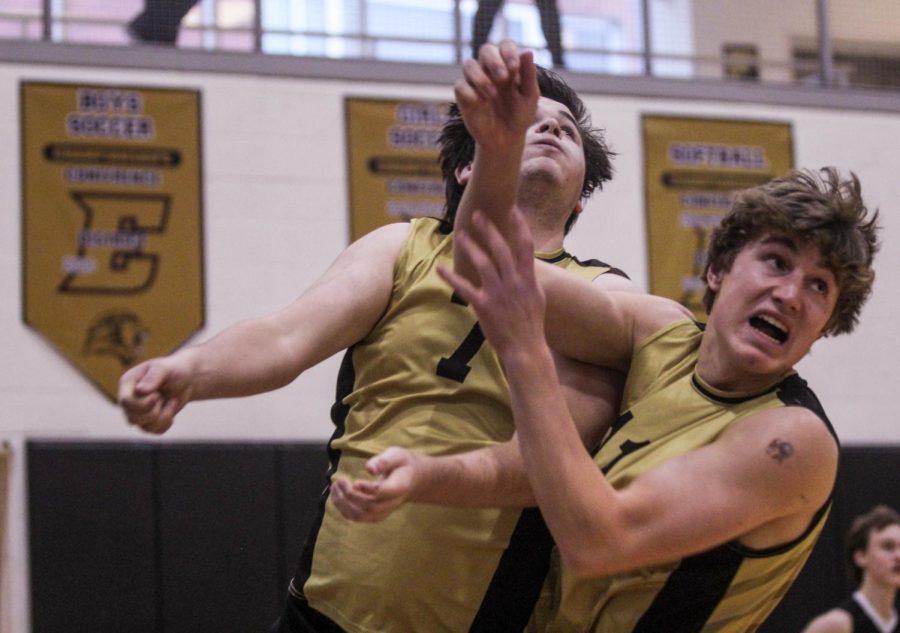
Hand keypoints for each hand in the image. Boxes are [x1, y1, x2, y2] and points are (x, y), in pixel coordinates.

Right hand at [117, 354, 193, 433]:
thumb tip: (139, 391)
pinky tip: (171, 409)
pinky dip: (166, 423)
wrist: (187, 378)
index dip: (143, 403)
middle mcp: (129, 399)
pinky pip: (154, 431)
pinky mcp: (148, 421)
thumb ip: (153, 377)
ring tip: (171, 401)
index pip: (125, 402)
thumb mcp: (164, 368)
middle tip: (163, 397)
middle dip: (154, 412)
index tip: (158, 395)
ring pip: (143, 427)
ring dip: (163, 417)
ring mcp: (137, 411)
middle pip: (133, 418)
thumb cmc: (174, 369)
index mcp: (128, 383)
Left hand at [330, 447, 423, 521]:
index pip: (381, 492)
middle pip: (369, 506)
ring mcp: (383, 512)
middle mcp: (392, 503)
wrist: (412, 480)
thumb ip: (384, 461)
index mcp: (399, 487)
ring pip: (360, 515)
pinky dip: (343, 509)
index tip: (354, 481)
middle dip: (350, 495)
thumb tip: (369, 468)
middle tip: (340, 480)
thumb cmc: (401, 464)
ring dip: (343, 503)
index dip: (367, 489)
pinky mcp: (375, 515)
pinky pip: (357, 518)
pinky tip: (337, 495)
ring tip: (335, 486)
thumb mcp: (396, 455)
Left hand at [438, 210, 545, 359]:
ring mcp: (498, 294)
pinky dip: (451, 277)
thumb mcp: (537, 297)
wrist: (526, 348)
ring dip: (471, 247)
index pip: (525, 245)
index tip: (512, 209)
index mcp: (528, 278)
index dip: (519, 226)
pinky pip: (464, 288)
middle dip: (489, 230)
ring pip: (482, 263)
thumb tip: (526, 262)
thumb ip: (529, 277)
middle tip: (477, 215)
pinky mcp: (483, 306)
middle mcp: (513, 282)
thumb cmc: (531, 324)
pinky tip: (439, 267)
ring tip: (461, 235)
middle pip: (500, 249)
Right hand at [455, 40, 538, 152]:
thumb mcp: (529, 96)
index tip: (515, 68)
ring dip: (481, 77)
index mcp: (507, 65)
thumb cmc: (520, 115)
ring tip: (493, 95)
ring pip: (469, 64)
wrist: (507, 139)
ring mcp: (475, 82)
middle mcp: (489, 69)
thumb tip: (528, 51)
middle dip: (494, 61)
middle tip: (503, 79)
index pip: (504, 45)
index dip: (508, 52)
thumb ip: (528, 75)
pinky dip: (469, 92)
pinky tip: (480, 103)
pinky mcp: (464, 96)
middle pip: (485, 50)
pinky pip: (460, 85)